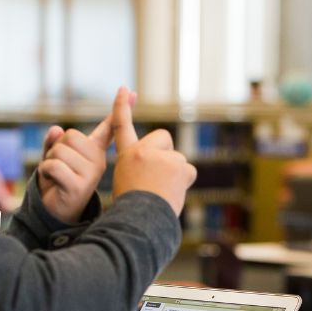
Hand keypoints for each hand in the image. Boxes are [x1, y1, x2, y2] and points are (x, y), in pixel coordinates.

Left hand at [37, 101, 122, 222]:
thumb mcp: (54, 158)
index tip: (130, 91)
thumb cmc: (56, 182)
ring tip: (56, 177)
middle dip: (56, 149)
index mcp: (95, 153)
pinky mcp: (79, 187)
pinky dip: (45, 172)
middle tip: (60, 168)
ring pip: (59, 151)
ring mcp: (91, 175)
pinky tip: (53, 183)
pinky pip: (53, 166)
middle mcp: (98, 162)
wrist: (56, 213)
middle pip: (70, 136)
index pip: (109, 128)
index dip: (119, 109)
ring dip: (49, 162)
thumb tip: (56, 128)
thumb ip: (54, 142)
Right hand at [107, 87, 195, 214]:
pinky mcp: (179, 165)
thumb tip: (163, 174)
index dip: (122, 107)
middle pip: (163, 138)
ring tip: (163, 191)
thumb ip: (143, 170)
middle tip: (159, 176)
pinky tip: (173, 193)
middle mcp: (143, 151)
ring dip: (175, 173)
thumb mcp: (128, 184)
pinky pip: (189, 171)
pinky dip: (185, 181)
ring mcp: (163, 157)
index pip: (122, 126)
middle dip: (165, 152)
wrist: (140, 221)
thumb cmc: (133, 208)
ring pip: (178, 159)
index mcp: (127, 156)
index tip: (124, 89)